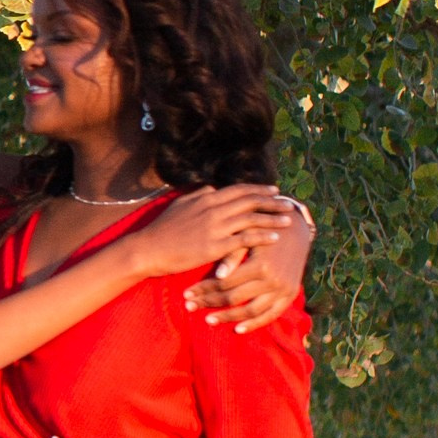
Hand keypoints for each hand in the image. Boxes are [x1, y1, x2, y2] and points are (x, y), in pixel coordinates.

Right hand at [122, 184, 303, 279]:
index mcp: (206, 198)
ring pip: (251, 218)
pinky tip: (275, 238)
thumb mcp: (180, 205)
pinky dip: (262, 237)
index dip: (259, 189)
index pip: (239, 190)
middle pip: (250, 201)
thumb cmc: (162, 229)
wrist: (149, 249)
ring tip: (288, 220)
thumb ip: (199, 195)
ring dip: (272, 218)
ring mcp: (215, 227)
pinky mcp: (215, 246)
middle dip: (272, 201)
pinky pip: (245, 239)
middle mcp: (213, 209)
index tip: (274, 190)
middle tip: (288, 204)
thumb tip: (212, 188)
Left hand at [184, 199, 314, 333]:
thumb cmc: (264, 229)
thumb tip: (217, 276)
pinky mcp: (290, 296)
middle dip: (209, 303)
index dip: (203, 289)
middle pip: (233, 298)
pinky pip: (271, 316)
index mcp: (260, 266)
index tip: (187, 293)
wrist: (296, 230)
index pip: (224, 283)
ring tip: (208, 320)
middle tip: (189, 306)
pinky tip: (237, 329)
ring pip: (250, 311)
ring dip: (228, 317)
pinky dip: (254, 324)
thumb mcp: (249, 237)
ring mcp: (283, 291)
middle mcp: (272, 281)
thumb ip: (233, 255)